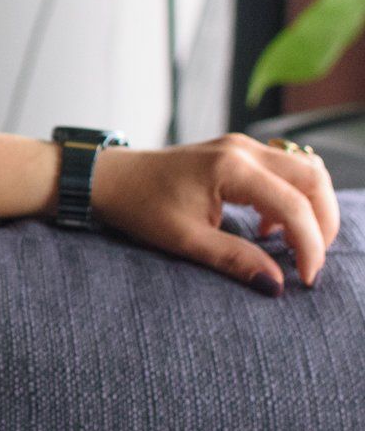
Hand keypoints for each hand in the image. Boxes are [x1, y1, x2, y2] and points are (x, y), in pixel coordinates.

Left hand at [89, 134, 340, 294]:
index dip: (309, 244)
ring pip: (304, 171)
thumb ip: (233, 259)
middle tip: (310, 260)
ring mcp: (241, 146)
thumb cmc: (139, 205)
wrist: (109, 178)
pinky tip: (268, 229)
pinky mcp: (237, 152)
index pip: (293, 205)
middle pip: (313, 179)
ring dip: (310, 208)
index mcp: (231, 168)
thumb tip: (276, 284)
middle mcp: (243, 149)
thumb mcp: (184, 239)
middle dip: (322, 221)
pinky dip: (291, 199)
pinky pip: (284, 171)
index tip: (306, 278)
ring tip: (292, 246)